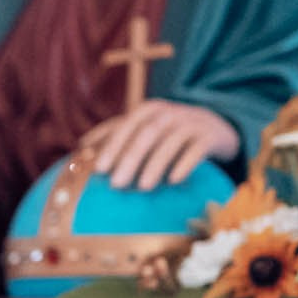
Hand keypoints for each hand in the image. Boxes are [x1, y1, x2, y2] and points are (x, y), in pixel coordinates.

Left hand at [84, 100, 240, 192]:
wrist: (215, 126)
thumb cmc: (169, 131)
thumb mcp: (144, 126)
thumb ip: (115, 133)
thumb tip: (82, 146)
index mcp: (149, 110)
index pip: (127, 125)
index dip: (112, 146)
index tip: (99, 170)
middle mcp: (170, 113)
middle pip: (147, 134)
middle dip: (130, 159)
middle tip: (116, 184)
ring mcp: (191, 123)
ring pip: (171, 142)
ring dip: (156, 165)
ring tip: (143, 187)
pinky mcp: (210, 137)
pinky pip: (197, 150)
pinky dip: (185, 164)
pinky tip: (175, 181)